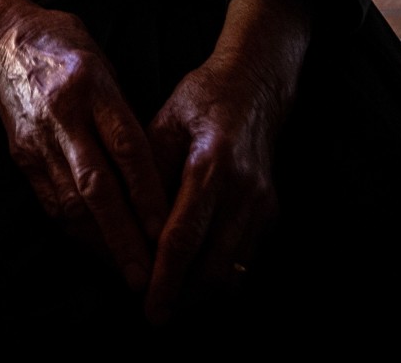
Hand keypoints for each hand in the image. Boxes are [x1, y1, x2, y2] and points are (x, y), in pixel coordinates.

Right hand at [0, 5, 168, 292]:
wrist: (4, 40)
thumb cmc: (67, 47)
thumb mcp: (105, 66)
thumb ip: (124, 114)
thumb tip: (154, 171)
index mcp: (91, 85)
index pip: (126, 148)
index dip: (147, 194)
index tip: (166, 231)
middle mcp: (64, 114)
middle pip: (97, 185)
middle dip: (122, 235)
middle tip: (145, 275)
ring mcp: (38, 138)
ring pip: (70, 201)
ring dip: (99, 242)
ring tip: (125, 271)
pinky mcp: (21, 155)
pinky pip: (50, 201)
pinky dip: (74, 230)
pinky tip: (94, 248)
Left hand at [143, 0, 312, 325]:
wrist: (255, 86)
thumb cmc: (200, 100)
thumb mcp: (164, 122)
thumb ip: (148, 172)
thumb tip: (128, 224)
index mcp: (211, 164)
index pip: (183, 236)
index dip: (164, 278)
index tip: (148, 306)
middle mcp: (243, 190)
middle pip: (212, 266)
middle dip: (182, 296)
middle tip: (155, 312)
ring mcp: (263, 205)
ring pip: (233, 272)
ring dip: (201, 293)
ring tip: (172, 300)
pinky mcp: (272, 213)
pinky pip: (246, 261)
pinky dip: (221, 277)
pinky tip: (196, 277)